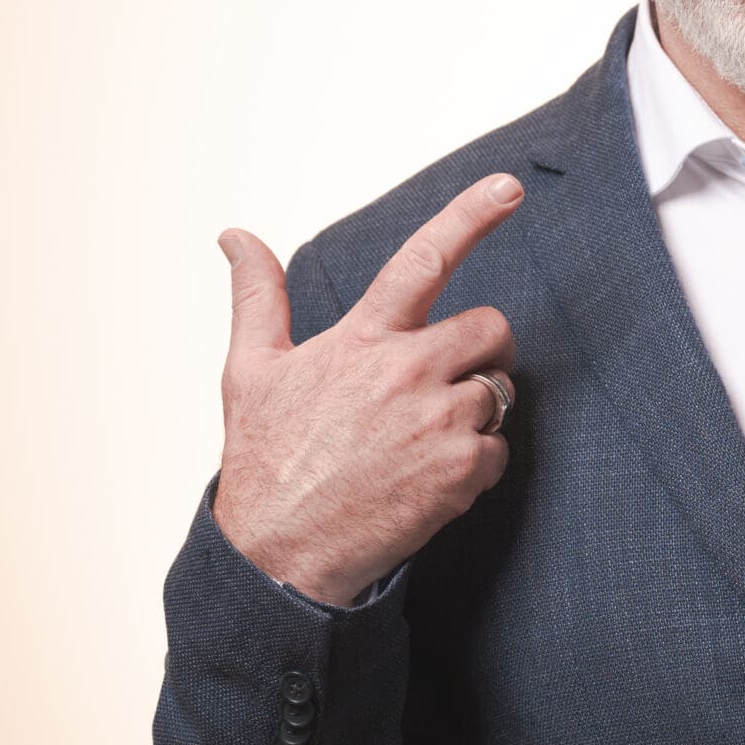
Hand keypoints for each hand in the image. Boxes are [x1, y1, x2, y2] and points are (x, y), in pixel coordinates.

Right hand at [210, 174, 524, 605]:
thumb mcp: (250, 371)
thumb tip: (235, 235)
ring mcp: (438, 421)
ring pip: (499, 390)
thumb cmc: (265, 460)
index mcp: (360, 341)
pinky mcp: (460, 470)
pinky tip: (429, 479)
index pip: (422, 261)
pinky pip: (499, 450)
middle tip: (446, 378)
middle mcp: (405, 372)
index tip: (509, 187)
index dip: (469, 216)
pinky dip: (476, 465)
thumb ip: (257, 296)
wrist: (279, 557)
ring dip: (475, 410)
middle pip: (489, 327)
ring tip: (420, 439)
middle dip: (481, 347)